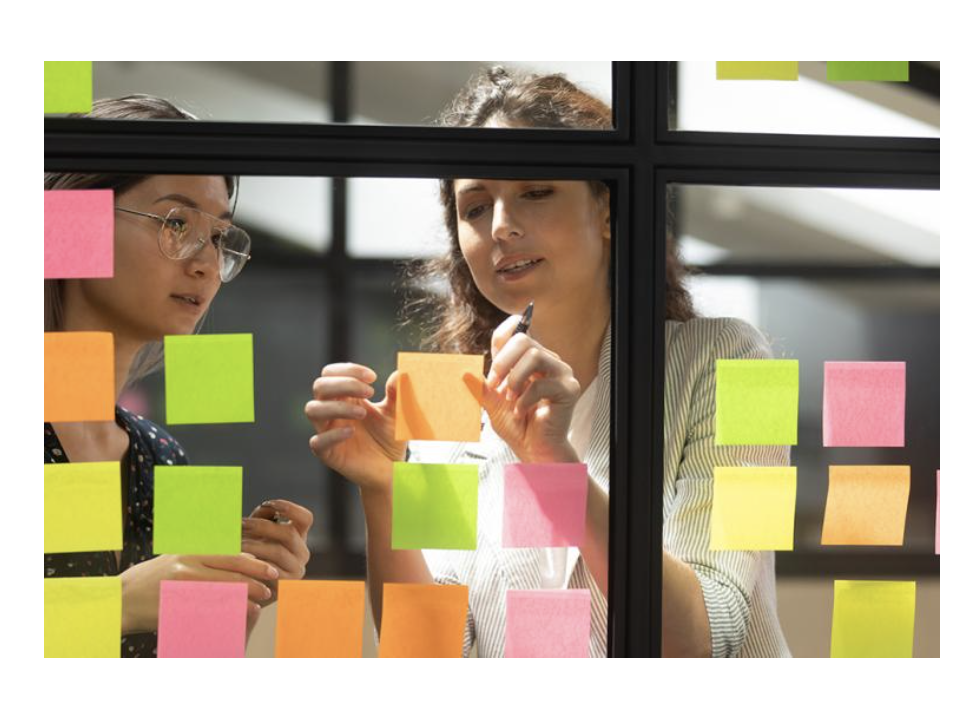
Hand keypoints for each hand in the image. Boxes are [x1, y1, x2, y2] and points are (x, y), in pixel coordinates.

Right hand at [119, 553, 278, 634]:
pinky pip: (206, 607)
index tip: (269, 568)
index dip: (253, 561)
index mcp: (191, 550)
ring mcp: (181, 582)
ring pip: (223, 587)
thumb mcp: (176, 560)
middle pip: (231, 567)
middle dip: (256, 575)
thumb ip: (203, 558)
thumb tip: (238, 557)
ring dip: (246, 595)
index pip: (229, 553)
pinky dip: (225, 611)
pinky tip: (238, 617)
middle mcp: (188, 562)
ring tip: (261, 602)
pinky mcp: (175, 602)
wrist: (119, 599)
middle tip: (273, 583)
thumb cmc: (151, 580)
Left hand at [242, 499, 313, 603]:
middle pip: (288, 533)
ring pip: (278, 551)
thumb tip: (266, 506)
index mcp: (300, 536)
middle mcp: (303, 552)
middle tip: (240, 524)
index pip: (306, 518)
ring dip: (254, 544)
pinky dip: (254, 562)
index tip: (268, 502)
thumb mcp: (259, 532)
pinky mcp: (285, 584)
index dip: (290, 508)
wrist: (251, 585)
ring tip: (235, 542)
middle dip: (262, 526)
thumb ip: (263, 516)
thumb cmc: (253, 552)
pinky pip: (270, 570)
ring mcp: (297, 569)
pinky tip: (238, 559)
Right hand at [305, 363, 406, 492]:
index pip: (331, 373)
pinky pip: (317, 442)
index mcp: (345, 397)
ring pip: (313, 410)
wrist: (392, 468)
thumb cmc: (390, 436)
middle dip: (344, 383)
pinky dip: (332, 435)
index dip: (348, 370)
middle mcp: (332, 411)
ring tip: (363, 412)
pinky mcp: (328, 454)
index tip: (372, 377)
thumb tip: (400, 372)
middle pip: (320, 386)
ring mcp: (327, 432)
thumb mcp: (397, 412)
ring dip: (337, 406)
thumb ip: (398, 393)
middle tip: (370, 391)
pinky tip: (352, 432)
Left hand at [480, 315, 581, 463]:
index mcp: (530, 359)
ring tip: (510, 398)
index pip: (517, 331)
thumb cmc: (518, 426)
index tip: (491, 370)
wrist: (534, 450)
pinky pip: (543, 383)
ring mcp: (561, 374)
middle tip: (494, 384)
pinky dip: (525, 399)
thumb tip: (464, 372)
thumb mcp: (492, 403)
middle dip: (503, 361)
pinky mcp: (568, 389)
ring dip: (515, 378)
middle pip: (523, 339)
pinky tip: (520, 412)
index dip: (500, 342)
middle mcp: (548, 361)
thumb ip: (482, 387)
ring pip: (535, 355)